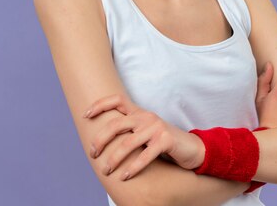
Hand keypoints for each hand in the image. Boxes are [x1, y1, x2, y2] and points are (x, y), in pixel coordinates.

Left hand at [83, 94, 204, 180]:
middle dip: (100, 139)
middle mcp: (146, 116)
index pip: (117, 99)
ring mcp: (156, 127)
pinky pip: (144, 155)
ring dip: (114, 159)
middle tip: (93, 153)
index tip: (85, 115)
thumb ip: (128, 130)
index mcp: (139, 112)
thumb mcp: (144, 131)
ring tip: (106, 170)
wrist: (191, 147)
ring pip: (127, 143)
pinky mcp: (165, 140)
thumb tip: (101, 140)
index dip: (99, 105)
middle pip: (116, 124)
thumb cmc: (163, 141)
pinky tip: (125, 176)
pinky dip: (133, 167)